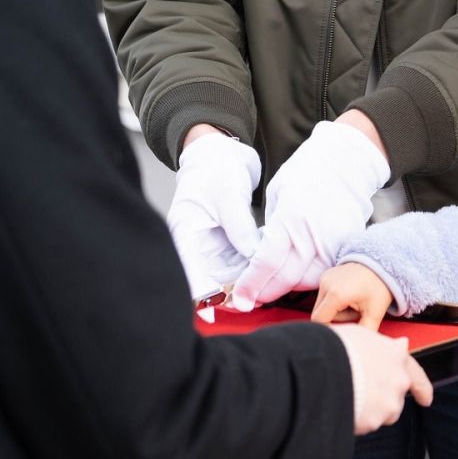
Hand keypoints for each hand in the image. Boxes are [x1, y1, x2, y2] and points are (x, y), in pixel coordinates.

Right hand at [167, 129, 261, 298]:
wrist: (220, 153)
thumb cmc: (215, 167)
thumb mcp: (228, 197)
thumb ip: (240, 229)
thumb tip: (254, 256)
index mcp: (185, 232)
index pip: (190, 273)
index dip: (205, 294)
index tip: (226, 305)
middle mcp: (195, 244)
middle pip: (211, 280)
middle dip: (234, 292)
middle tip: (258, 302)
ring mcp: (212, 245)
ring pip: (230, 275)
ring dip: (248, 282)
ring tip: (271, 289)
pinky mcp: (227, 243)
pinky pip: (242, 263)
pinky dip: (255, 267)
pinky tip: (272, 270)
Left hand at [232, 117, 389, 309]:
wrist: (345, 163)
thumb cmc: (307, 173)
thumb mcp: (276, 195)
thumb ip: (270, 229)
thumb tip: (260, 256)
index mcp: (291, 219)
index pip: (267, 262)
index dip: (252, 284)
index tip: (241, 298)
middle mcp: (314, 236)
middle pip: (287, 278)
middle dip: (266, 292)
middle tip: (252, 299)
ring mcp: (334, 243)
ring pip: (308, 281)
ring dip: (288, 288)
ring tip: (272, 285)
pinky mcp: (346, 245)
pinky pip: (326, 271)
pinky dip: (310, 277)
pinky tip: (297, 274)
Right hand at [312, 263, 396, 330]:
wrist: (383, 264)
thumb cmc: (380, 288)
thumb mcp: (375, 313)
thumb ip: (364, 332)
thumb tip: (359, 348)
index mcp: (336, 295)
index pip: (320, 320)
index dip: (330, 329)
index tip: (345, 330)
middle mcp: (326, 285)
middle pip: (319, 314)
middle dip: (334, 319)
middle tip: (355, 315)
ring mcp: (324, 278)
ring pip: (321, 305)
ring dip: (334, 310)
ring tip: (354, 305)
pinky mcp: (325, 276)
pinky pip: (323, 295)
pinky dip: (333, 301)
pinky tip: (349, 297)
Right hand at [329, 330, 432, 434]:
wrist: (320, 368)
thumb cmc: (335, 346)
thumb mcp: (359, 334)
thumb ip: (382, 344)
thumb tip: (401, 345)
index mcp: (395, 356)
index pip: (415, 374)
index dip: (421, 388)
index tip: (426, 399)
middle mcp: (399, 380)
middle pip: (395, 397)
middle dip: (382, 399)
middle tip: (362, 396)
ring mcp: (389, 403)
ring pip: (382, 413)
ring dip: (369, 410)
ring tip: (344, 396)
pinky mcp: (374, 422)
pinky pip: (365, 424)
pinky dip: (355, 419)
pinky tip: (339, 406)